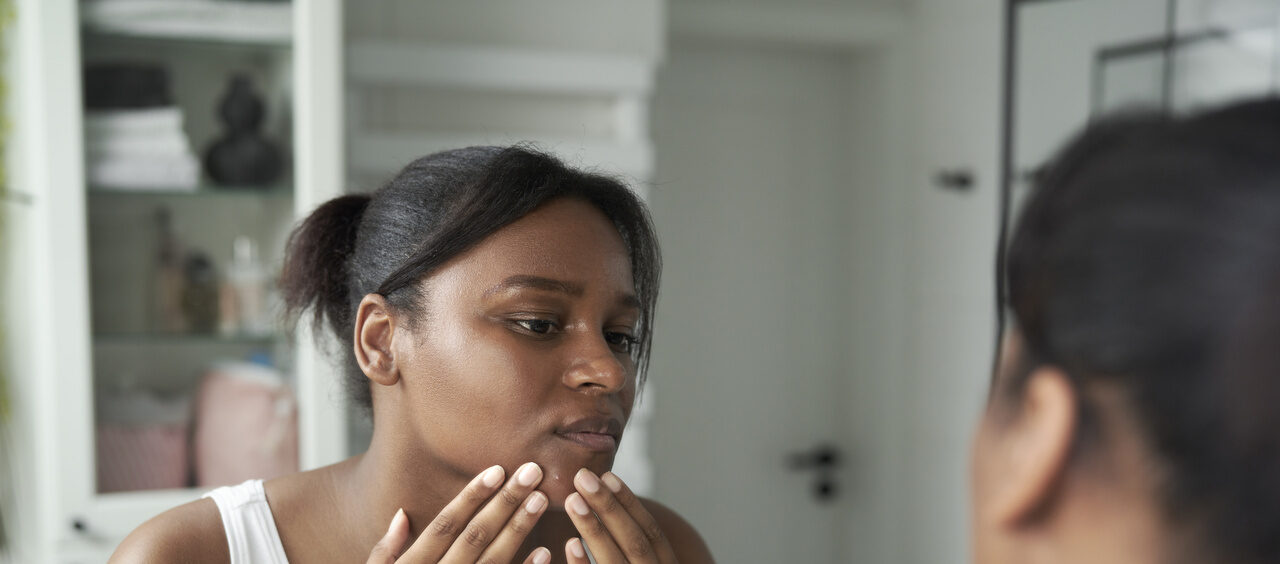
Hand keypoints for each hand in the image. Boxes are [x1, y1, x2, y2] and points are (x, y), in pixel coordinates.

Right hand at [366, 463, 552, 563]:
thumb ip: (384, 552)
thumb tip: (401, 514)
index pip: (445, 525)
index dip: (471, 496)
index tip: (498, 469)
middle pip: (474, 536)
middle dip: (504, 502)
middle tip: (532, 473)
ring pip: (493, 561)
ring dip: (519, 530)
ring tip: (541, 500)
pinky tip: (545, 554)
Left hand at [562, 470, 678, 563]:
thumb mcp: (647, 561)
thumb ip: (635, 543)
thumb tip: (608, 500)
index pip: (651, 531)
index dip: (630, 503)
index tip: (606, 476)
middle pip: (634, 542)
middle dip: (609, 508)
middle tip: (582, 477)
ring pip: (614, 561)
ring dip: (593, 529)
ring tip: (573, 500)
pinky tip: (571, 543)